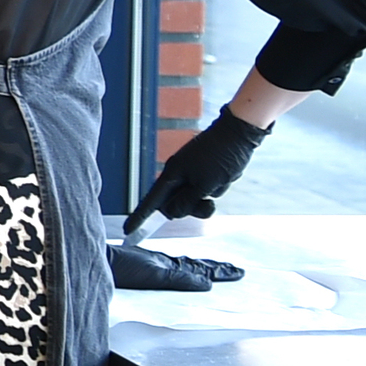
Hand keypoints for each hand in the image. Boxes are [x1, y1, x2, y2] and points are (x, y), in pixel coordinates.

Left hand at [107, 240, 246, 291]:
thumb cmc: (117, 267)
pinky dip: (183, 273)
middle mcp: (162, 265)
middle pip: (194, 266)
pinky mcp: (141, 272)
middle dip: (216, 269)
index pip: (199, 268)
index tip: (237, 271)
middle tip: (236, 270)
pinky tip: (183, 274)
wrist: (92, 262)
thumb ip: (180, 279)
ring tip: (217, 270)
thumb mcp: (153, 274)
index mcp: (167, 265)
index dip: (219, 271)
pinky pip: (170, 273)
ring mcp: (152, 267)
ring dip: (201, 270)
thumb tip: (207, 283)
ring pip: (183, 269)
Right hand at [126, 109, 276, 232]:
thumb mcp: (205, 184)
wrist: (238, 135)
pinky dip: (215, 190)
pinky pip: (204, 191)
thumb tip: (172, 212)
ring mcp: (191, 174)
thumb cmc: (220, 157)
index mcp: (172, 175)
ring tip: (219, 184)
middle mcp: (178, 176)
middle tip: (208, 202)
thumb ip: (187, 201)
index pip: (151, 201)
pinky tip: (224, 178)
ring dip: (207, 199)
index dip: (140, 217)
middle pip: (174, 204)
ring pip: (192, 200)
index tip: (128, 231)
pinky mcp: (203, 174)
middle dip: (191, 208)